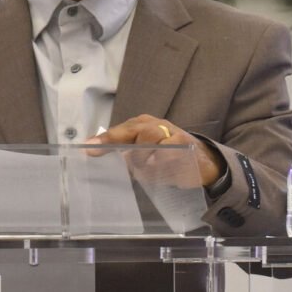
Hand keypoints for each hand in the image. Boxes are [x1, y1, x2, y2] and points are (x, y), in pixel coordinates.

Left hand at [86, 114, 223, 187]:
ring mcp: (171, 133)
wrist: (203, 162)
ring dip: (142, 154)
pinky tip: (157, 165)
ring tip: (142, 166)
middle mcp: (155, 125)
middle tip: (114, 158)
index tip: (88, 148)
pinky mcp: (185, 144)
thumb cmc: (166, 157)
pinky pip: (169, 149)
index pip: (120, 130)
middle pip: (134, 129)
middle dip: (119, 142)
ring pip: (150, 136)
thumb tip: (94, 152)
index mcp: (142, 125)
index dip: (105, 139)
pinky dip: (161, 157)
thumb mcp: (143, 155)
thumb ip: (122, 153)